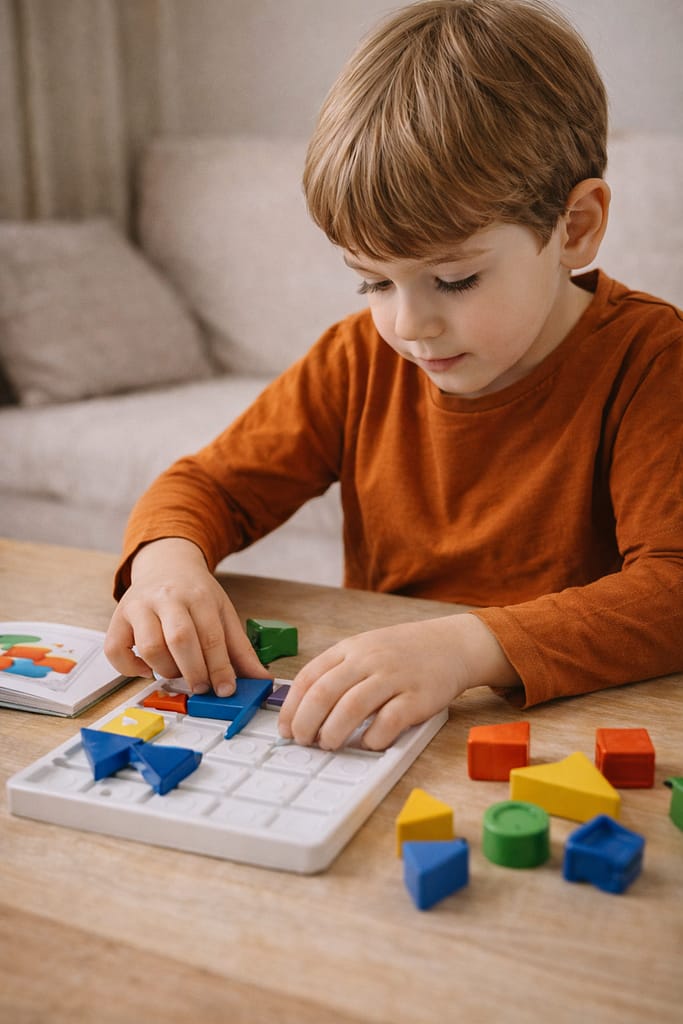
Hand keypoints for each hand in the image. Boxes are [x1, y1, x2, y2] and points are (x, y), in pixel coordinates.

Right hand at [104, 538, 268, 694]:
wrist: (167, 565)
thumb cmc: (196, 595)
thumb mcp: (223, 613)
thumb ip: (240, 649)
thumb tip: (261, 681)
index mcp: (199, 595)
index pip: (211, 636)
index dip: (220, 667)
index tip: (226, 689)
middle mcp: (167, 597)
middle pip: (179, 638)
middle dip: (194, 670)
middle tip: (202, 688)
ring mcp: (139, 606)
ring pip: (149, 646)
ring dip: (165, 670)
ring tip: (177, 673)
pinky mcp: (118, 618)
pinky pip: (115, 650)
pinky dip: (130, 668)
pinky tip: (148, 669)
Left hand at [278, 613, 517, 750]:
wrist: (452, 644)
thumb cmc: (403, 653)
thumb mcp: (365, 650)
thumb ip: (339, 672)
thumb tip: (305, 710)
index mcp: (350, 648)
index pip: (310, 676)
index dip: (292, 706)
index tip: (286, 728)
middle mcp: (369, 659)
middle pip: (325, 692)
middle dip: (306, 722)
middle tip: (303, 741)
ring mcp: (394, 677)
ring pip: (352, 707)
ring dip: (334, 732)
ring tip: (328, 745)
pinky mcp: (418, 698)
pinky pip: (388, 722)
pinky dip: (372, 738)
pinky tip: (368, 744)